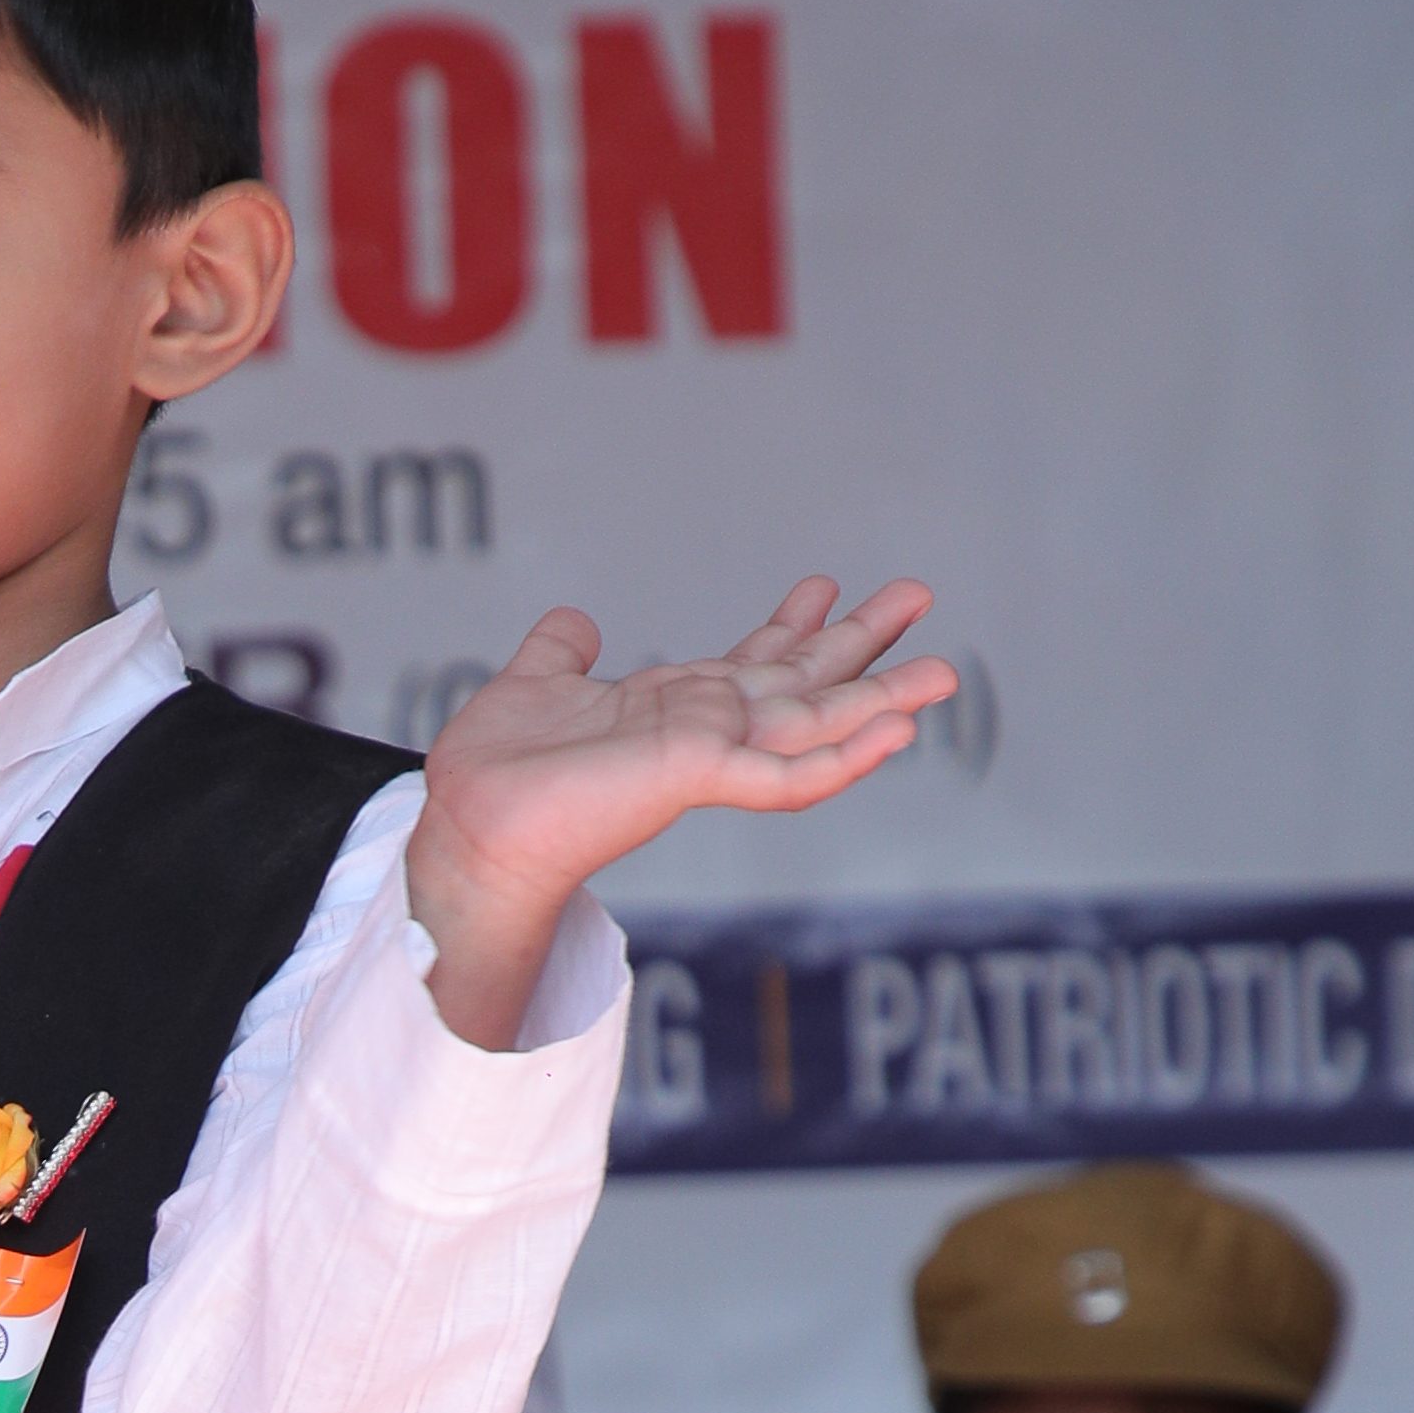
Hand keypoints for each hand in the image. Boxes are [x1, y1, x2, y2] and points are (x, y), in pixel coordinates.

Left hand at [403, 585, 956, 1049]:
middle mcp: (702, 732)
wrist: (470, 827)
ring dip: (881, 702)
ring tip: (943, 673)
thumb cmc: (497, 773)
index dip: (789, 626)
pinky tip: (892, 735)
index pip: (748, 664)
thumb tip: (576, 622)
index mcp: (672, 710)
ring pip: (814, 726)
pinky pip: (786, 774)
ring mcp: (707, 758)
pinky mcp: (698, 778)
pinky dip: (843, 757)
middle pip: (800, 683)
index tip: (823, 586)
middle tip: (918, 593)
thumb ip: (561, 652)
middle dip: (861, 642)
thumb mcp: (534, 683)